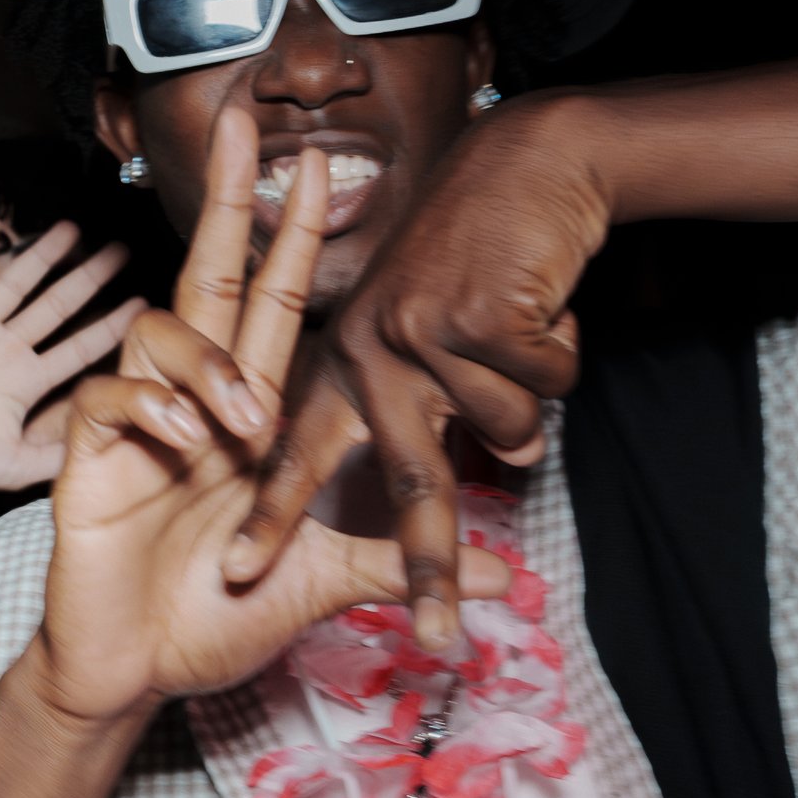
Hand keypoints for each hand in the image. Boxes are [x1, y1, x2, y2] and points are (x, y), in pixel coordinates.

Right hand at [0, 215, 142, 506]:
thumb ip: (57, 455)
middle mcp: (5, 350)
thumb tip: (106, 448)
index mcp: (26, 381)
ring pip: (14, 284)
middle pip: (55, 305)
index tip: (143, 305)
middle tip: (120, 250)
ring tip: (71, 228)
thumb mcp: (15, 466)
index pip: (79, 347)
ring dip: (40, 255)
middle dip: (88, 278)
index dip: (110, 326)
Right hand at [33, 105, 510, 727]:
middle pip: (206, 277)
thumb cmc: (212, 620)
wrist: (133, 673)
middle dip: (226, 201)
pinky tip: (180, 444)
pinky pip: (114, 397)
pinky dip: (151, 410)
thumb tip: (503, 571)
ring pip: (161, 330)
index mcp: (240, 415)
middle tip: (246, 124)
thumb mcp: (317, 584)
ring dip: (212, 363)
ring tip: (245, 425)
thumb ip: (395, 561)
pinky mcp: (88, 458)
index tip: (317, 168)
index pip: (271, 308)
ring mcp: (136, 424)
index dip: (291, 239)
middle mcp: (188, 402)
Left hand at [250, 99, 609, 647]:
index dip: (270, 516)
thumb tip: (507, 474)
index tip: (236, 576)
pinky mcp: (475, 314)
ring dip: (537, 390)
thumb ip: (450, 410)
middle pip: (409, 476)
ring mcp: (421, 332)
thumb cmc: (480, 251)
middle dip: (424, 562)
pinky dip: (562, 349)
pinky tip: (544, 304)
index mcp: (346, 359)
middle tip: (435, 638)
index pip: (295, 449)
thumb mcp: (432, 330)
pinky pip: (543, 382)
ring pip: (505, 427)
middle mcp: (371, 349)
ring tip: (527, 330)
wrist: (526, 159)